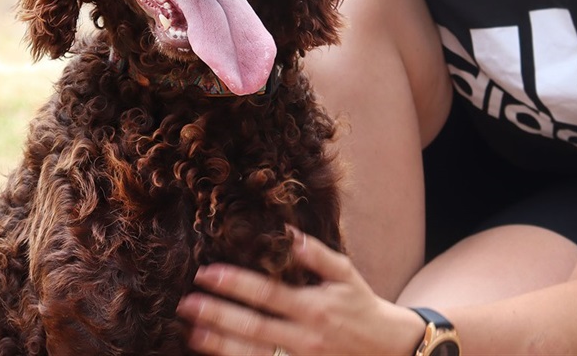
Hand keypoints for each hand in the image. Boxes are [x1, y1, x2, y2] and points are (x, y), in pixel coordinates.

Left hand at [177, 226, 424, 355]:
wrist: (390, 350)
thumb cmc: (362, 306)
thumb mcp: (345, 274)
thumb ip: (315, 254)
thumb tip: (286, 233)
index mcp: (314, 307)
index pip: (267, 294)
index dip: (235, 284)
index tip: (207, 273)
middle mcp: (304, 337)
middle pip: (254, 327)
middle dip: (218, 315)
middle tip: (186, 303)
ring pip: (254, 354)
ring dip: (220, 344)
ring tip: (192, 331)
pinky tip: (216, 353)